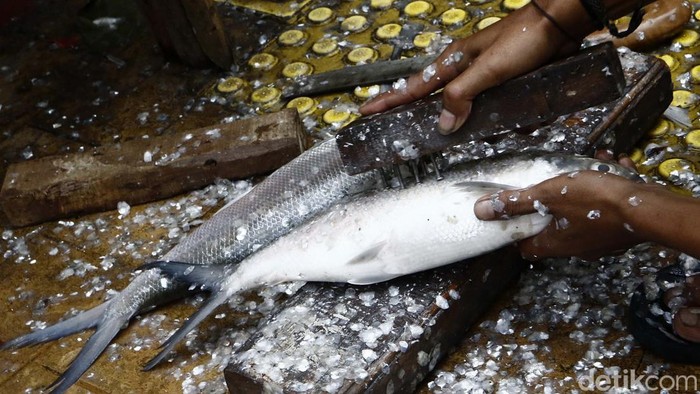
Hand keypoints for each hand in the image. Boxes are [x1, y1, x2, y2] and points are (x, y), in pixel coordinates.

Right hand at [359, 0, 591, 133]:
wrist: (562, 25)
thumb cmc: (523, 39)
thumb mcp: (488, 70)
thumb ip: (463, 95)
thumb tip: (443, 124)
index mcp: (453, 64)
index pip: (412, 88)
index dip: (388, 101)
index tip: (366, 111)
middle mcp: (465, 72)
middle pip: (438, 103)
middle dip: (435, 120)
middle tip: (423, 135)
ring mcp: (485, 79)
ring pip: (473, 112)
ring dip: (485, 125)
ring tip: (494, 130)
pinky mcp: (506, 85)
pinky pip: (501, 111)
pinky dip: (512, 119)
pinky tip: (525, 120)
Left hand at [473, 154, 645, 260]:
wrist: (649, 209)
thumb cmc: (596, 203)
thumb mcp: (547, 195)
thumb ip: (515, 203)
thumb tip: (480, 211)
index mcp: (554, 244)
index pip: (525, 248)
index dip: (515, 232)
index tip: (512, 215)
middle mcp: (576, 248)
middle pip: (552, 231)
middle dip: (548, 208)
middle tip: (548, 188)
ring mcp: (599, 241)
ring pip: (580, 216)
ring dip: (579, 192)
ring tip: (585, 170)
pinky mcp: (618, 230)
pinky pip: (604, 209)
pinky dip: (604, 189)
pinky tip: (609, 167)